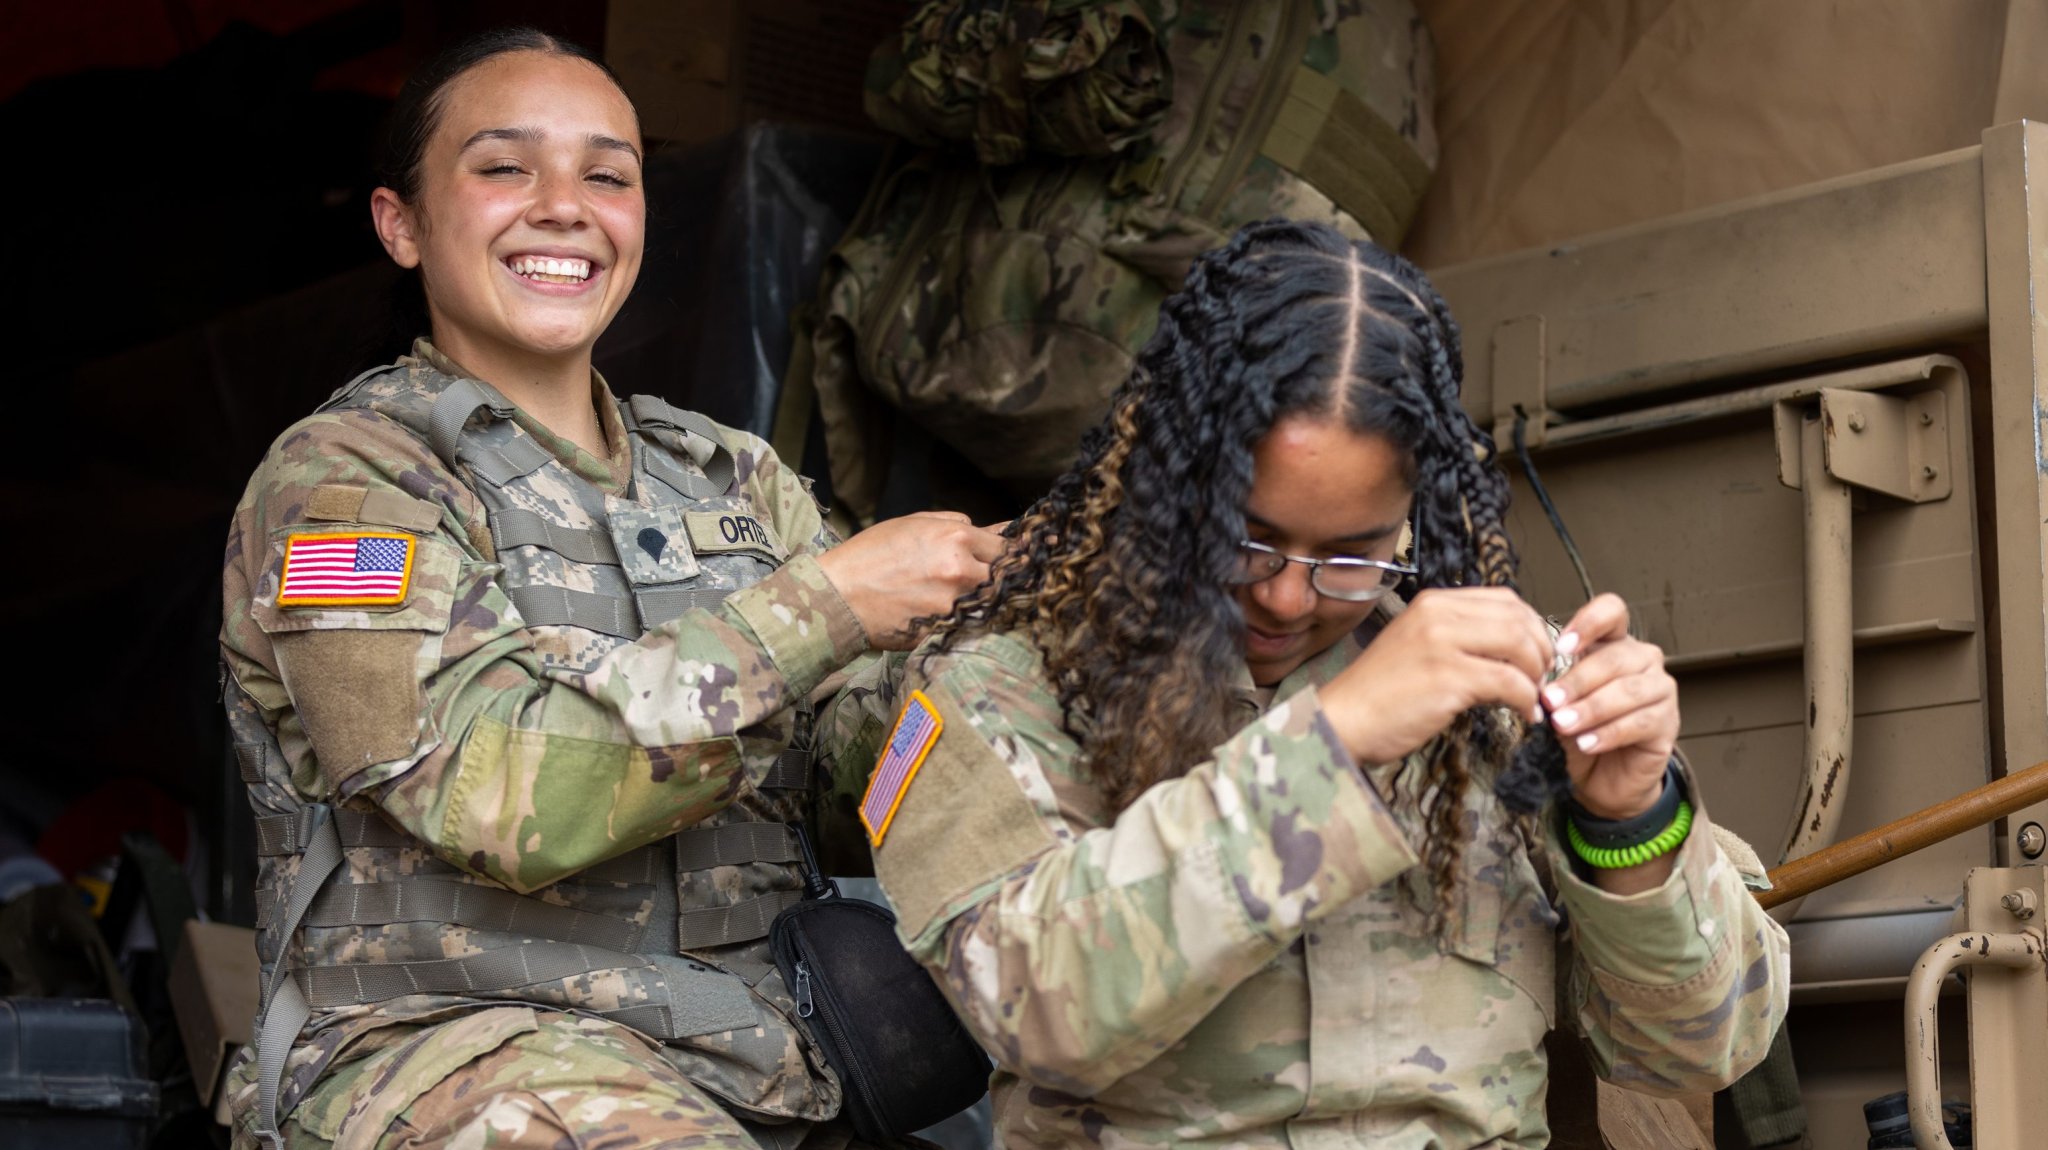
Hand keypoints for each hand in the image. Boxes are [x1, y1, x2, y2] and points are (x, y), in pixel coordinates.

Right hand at [815, 511, 1005, 649]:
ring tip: (961, 596)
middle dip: (999, 576)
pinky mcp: (944, 630)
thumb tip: (992, 528)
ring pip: (989, 602)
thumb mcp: (912, 524)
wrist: (838, 596)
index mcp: (955, 538)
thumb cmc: (870, 555)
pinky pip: (968, 623)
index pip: (1005, 546)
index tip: (1005, 558)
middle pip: (1004, 576)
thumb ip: (955, 523)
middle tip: (988, 578)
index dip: (1007, 552)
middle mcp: (961, 570)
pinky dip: (964, 618)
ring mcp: (954, 604)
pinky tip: (945, 613)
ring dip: (983, 599)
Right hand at [1319, 587, 1552, 765]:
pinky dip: (1527, 701)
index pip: (1505, 599)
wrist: (1342, 720)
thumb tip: (1511, 650)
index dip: (1532, 626)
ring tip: (1534, 698)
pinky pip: (1510, 683)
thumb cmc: (1379, 694)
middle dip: (1542, 651)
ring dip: (1537, 676)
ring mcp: (1442, 644)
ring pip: (1520, 646)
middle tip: (1542, 679)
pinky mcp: (1448, 678)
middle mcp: (1438, 615)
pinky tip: (1525, 715)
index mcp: (1432, 603)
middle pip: (1518, 619)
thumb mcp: (1417, 646)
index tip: (1537, 654)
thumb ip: (1458, 638)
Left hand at [1543, 593, 1678, 819]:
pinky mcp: (1668, 722)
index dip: (1589, 623)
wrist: (1599, 778)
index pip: (1611, 612)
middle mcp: (1641, 660)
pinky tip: (1587, 743)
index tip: (1561, 647)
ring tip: (1564, 724)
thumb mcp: (1558, 703)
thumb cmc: (1577, 732)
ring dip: (1592, 708)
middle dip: (1578, 680)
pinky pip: (1640, 722)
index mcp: (1612, 643)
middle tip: (1550, 701)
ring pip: (1629, 690)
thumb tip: (1536, 682)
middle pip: (1616, 657)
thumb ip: (1552, 686)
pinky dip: (1609, 732)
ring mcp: (1659, 690)